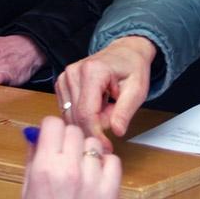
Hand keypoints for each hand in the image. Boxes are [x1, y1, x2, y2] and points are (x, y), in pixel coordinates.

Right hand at [22, 116, 121, 198]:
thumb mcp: (28, 190)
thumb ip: (32, 160)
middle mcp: (69, 169)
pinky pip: (113, 161)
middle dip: (69, 140)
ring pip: (94, 144)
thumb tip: (34, 135)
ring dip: (87, 153)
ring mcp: (92, 179)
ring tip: (81, 170)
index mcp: (44, 168)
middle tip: (65, 156)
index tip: (50, 137)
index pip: (52, 124)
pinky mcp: (110, 190)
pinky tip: (96, 177)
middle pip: (74, 131)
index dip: (51, 130)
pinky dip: (106, 166)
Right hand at [54, 36, 155, 152]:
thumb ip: (125, 111)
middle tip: (115, 116)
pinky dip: (84, 114)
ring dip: (91, 120)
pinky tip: (98, 105)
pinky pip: (69, 111)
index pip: (86, 113)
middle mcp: (73, 72)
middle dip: (96, 125)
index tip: (106, 147)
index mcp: (92, 71)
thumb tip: (116, 131)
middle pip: (77, 117)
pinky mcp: (61, 83)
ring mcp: (64, 77)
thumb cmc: (132, 67)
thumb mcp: (137, 89)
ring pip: (71, 116)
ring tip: (108, 107)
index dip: (96, 134)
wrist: (124, 52)